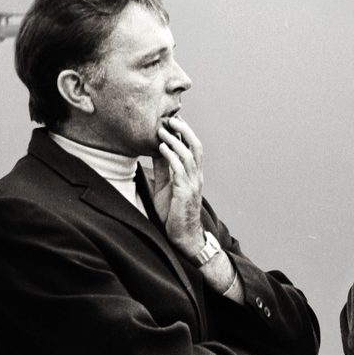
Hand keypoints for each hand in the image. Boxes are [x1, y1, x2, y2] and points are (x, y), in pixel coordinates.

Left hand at [153, 117, 205, 255]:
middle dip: (185, 130)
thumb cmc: (173, 213)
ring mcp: (193, 183)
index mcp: (193, 174)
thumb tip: (157, 148)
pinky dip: (170, 156)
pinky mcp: (185, 191)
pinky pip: (179, 169)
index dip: (185, 132)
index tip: (173, 119)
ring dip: (175, 140)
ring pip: (188, 154)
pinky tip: (161, 148)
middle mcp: (196, 176)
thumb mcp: (165, 185)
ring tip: (162, 130)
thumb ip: (163, 168)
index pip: (193, 147)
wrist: (183, 236)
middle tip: (171, 118)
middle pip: (196, 146)